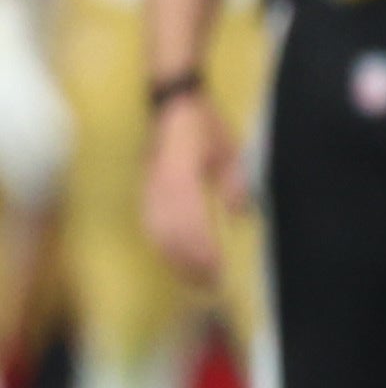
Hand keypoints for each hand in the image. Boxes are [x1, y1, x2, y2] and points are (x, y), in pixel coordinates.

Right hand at [142, 88, 233, 282]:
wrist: (172, 103)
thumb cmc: (205, 125)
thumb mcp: (229, 150)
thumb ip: (233, 183)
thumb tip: (237, 215)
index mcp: (180, 174)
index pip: (189, 222)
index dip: (201, 250)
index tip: (217, 270)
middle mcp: (159, 185)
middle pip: (169, 233)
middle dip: (188, 262)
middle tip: (210, 284)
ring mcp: (148, 187)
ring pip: (156, 231)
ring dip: (174, 258)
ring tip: (194, 278)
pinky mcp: (144, 188)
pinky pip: (149, 223)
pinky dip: (161, 244)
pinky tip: (173, 258)